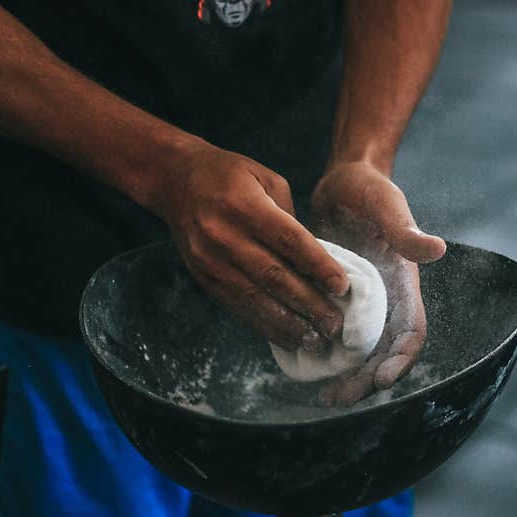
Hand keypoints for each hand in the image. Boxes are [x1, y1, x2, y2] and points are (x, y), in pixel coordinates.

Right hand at [152, 139, 349, 351]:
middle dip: (309, 304)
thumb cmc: (231, 176)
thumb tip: (316, 262)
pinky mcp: (204, 278)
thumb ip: (291, 219)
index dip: (318, 266)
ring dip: (289, 324)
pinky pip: (238, 307)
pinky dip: (265, 326)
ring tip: (316, 340)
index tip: (342, 287)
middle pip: (275, 277)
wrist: (175, 181)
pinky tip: (288, 338)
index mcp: (245, 205)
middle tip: (336, 324)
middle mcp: (225, 235)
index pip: (289, 241)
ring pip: (256, 299)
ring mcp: (211, 261)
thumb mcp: (267, 179)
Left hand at [310, 160, 445, 404]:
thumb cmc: (369, 189)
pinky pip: (332, 336)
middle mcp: (384, 301)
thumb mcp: (387, 206)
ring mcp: (359, 304)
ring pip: (356, 352)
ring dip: (344, 376)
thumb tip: (435, 249)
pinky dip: (322, 355)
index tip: (381, 380)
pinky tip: (300, 367)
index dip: (400, 360)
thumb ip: (405, 230)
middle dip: (365, 380)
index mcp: (403, 286)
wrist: (342, 182)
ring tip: (323, 397)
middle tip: (339, 399)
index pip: (410, 332)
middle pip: (381, 353)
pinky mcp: (334, 301)